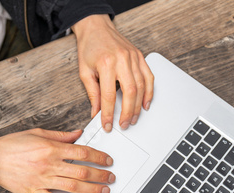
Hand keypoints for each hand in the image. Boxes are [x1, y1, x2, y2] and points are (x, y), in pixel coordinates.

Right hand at [0, 128, 114, 192]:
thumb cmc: (11, 145)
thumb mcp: (37, 133)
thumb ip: (60, 135)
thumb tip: (78, 134)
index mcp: (51, 148)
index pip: (82, 153)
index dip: (99, 157)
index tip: (108, 160)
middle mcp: (49, 165)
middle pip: (82, 172)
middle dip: (100, 175)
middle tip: (111, 177)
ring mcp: (42, 180)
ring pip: (73, 187)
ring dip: (92, 190)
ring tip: (104, 191)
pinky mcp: (34, 192)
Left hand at [72, 14, 153, 131]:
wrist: (96, 27)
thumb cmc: (89, 47)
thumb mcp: (84, 72)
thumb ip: (92, 93)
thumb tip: (96, 111)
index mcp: (106, 64)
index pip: (108, 96)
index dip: (108, 113)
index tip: (107, 124)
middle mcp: (122, 60)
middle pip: (129, 93)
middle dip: (127, 112)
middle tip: (123, 124)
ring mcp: (133, 57)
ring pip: (141, 86)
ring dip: (138, 106)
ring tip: (133, 118)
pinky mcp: (139, 56)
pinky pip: (148, 76)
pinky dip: (149, 92)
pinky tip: (145, 103)